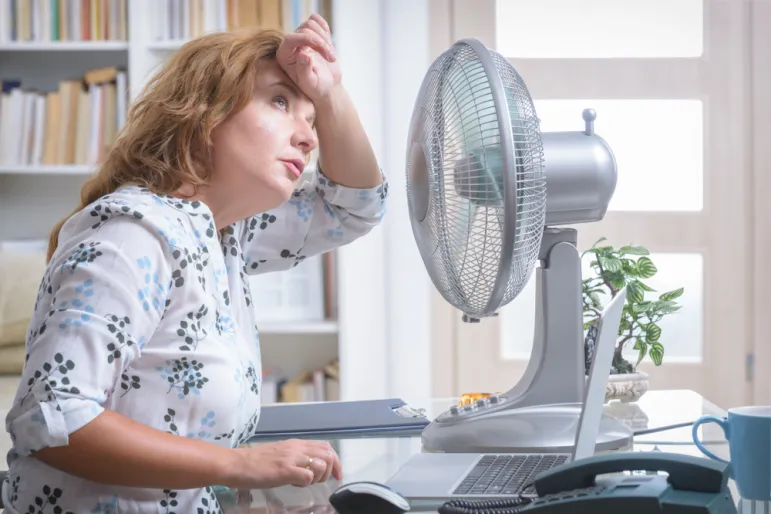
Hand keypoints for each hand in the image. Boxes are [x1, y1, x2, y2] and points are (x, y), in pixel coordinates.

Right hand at [225, 439, 342, 489]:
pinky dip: (306, 483)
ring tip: (304, 482)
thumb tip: (311, 466)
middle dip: (332, 470)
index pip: (326, 447)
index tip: (336, 475)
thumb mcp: (281, 454)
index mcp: (296, 444)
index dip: (336, 462)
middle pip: (329, 454)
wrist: (236, 464)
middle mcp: (297, 448)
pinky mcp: (284, 470)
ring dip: (318, 478)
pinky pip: (307, 477)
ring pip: (322, 465)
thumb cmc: (255, 462)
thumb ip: (296, 457)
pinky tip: (294, 484)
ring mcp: (291, 458)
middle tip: (321, 481)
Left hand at [276, 14, 340, 101]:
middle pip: (304, 30)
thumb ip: (304, 70)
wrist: (327, 87)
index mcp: (285, 56)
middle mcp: (290, 45)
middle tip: (331, 58)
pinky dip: (324, 28)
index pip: (291, 39)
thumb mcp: (310, 84)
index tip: (322, 47)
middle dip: (321, 42)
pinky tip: (329, 42)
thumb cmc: (316, 88)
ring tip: (330, 54)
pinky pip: (316, 21)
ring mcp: (302, 38)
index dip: (307, 39)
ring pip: (311, 24)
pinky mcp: (313, 35)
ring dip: (324, 37)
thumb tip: (303, 54)